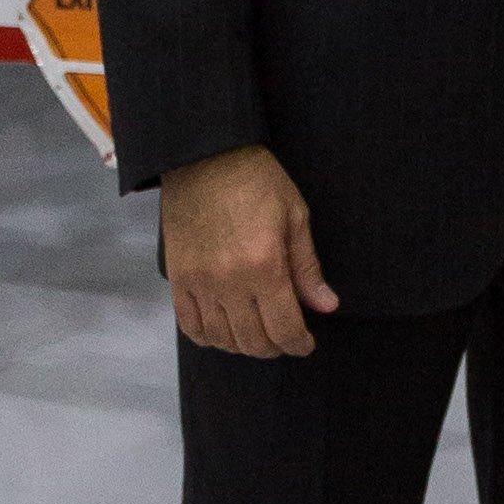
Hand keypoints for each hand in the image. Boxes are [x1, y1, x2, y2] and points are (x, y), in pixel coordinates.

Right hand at [160, 143, 339, 356]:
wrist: (205, 155)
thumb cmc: (256, 180)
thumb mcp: (294, 216)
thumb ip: (307, 268)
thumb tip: (326, 306)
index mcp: (264, 266)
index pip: (284, 328)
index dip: (298, 343)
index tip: (305, 344)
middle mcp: (229, 281)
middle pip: (253, 340)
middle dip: (275, 347)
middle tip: (285, 339)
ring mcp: (199, 282)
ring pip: (222, 338)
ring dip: (243, 346)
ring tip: (257, 336)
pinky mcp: (178, 277)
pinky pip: (190, 325)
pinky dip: (208, 337)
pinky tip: (223, 332)